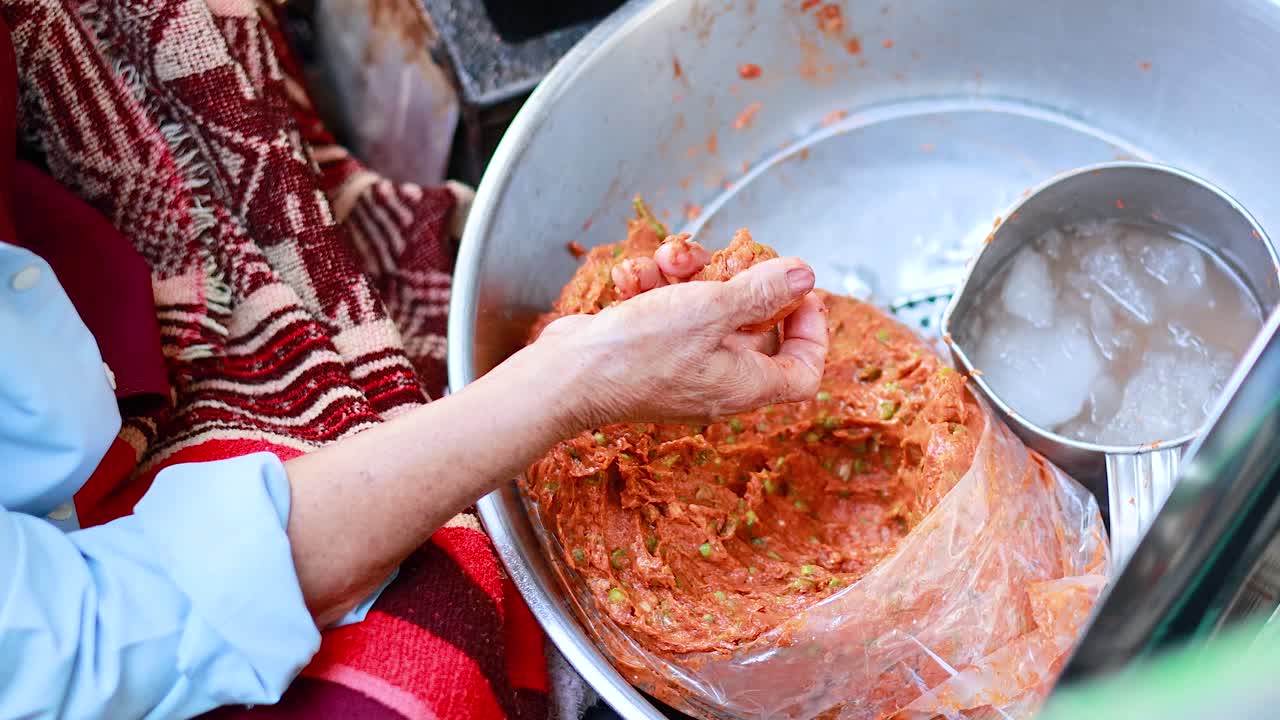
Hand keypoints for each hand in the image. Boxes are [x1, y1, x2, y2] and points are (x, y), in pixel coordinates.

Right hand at [533, 250, 827, 429]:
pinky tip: (633, 279)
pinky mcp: (648, 349)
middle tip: (723, 259)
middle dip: (733, 281)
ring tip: (664, 262)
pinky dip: (653, 287)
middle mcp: (717, 379)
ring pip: (703, 308)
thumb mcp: (711, 310)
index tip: (802, 296)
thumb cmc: (639, 353)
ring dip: (685, 274)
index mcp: (744, 384)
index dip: (811, 333)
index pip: (802, 372)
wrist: (566, 375)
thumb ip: (762, 291)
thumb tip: (804, 277)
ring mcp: (681, 365)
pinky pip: (666, 311)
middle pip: (751, 326)